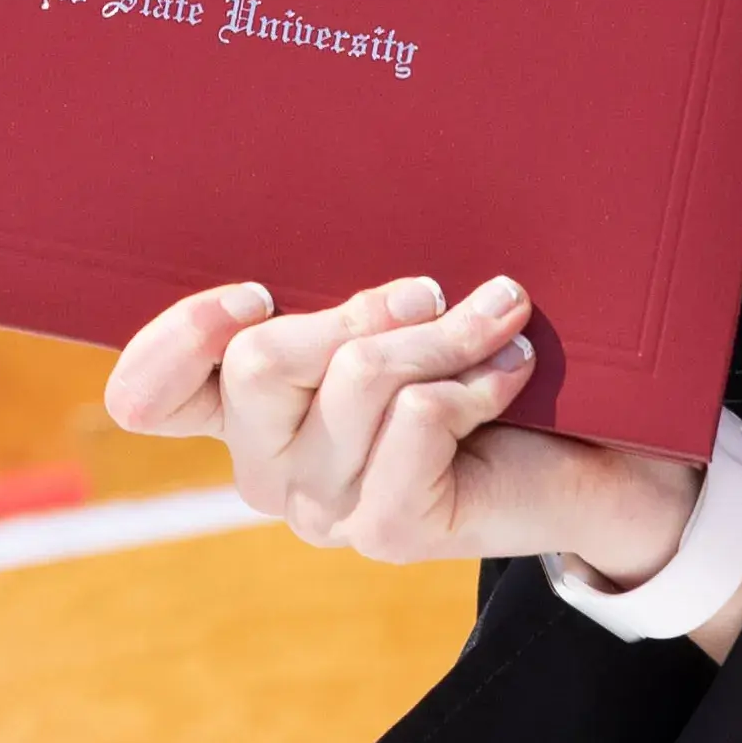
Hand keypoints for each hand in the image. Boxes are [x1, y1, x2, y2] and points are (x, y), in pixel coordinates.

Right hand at [107, 276, 741, 653]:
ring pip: (357, 379)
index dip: (178, 337)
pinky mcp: (387, 531)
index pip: (146, 396)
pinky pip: (416, 419)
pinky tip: (509, 371)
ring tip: (500, 316)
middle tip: (432, 293)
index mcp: (250, 407)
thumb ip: (346, 284)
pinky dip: (475, 375)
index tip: (257, 291)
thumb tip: (325, 211)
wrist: (595, 454)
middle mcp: (269, 466)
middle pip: (258, 362)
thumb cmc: (486, 358)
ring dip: (445, 331)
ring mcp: (324, 508)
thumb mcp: (404, 306)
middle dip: (360, 306)